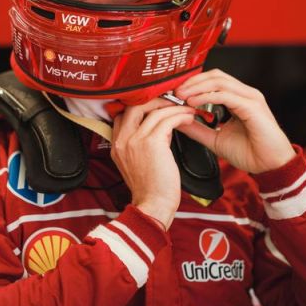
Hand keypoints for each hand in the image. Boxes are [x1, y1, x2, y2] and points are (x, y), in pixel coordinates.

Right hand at [111, 98, 195, 229]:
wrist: (153, 205)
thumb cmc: (150, 188)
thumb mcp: (137, 162)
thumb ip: (143, 142)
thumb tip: (161, 126)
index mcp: (116, 145)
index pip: (122, 114)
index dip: (141, 107)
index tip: (158, 107)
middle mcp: (122, 139)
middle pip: (134, 105)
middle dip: (155, 101)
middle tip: (172, 103)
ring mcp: (135, 139)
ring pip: (155, 110)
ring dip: (174, 107)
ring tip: (187, 110)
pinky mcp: (152, 142)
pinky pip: (167, 119)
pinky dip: (180, 115)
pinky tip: (188, 118)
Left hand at [174, 69, 295, 173]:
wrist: (271, 166)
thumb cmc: (251, 153)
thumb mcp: (215, 139)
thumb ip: (197, 128)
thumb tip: (177, 120)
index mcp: (238, 99)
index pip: (213, 80)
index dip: (193, 83)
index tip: (175, 93)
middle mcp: (245, 94)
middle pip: (215, 76)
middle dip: (193, 81)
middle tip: (175, 92)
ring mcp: (250, 98)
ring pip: (219, 81)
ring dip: (197, 87)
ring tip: (182, 96)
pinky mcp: (253, 106)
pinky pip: (226, 95)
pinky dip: (207, 97)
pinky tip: (194, 103)